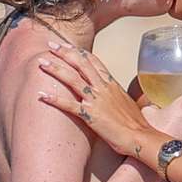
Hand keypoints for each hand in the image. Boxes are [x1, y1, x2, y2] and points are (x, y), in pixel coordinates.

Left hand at [36, 43, 161, 155]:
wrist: (140, 136)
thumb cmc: (136, 124)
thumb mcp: (126, 102)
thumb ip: (116, 95)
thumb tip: (112, 93)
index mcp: (111, 84)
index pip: (93, 62)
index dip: (79, 52)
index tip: (68, 45)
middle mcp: (102, 88)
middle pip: (81, 65)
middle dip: (64, 53)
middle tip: (51, 44)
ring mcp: (95, 100)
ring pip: (72, 79)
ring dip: (55, 69)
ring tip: (41, 62)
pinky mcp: (90, 115)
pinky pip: (68, 105)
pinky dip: (54, 99)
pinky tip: (41, 95)